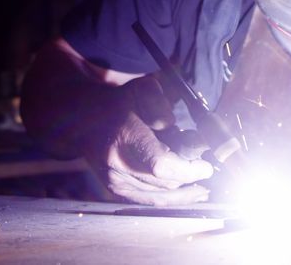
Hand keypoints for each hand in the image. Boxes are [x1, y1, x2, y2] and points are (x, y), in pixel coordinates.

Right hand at [82, 76, 213, 205]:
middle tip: (204, 163)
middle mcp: (117, 162)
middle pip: (166, 182)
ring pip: (161, 194)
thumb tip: (178, 132)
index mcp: (124, 135)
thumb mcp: (142, 90)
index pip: (160, 165)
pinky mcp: (116, 190)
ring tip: (199, 176)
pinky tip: (193, 193)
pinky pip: (151, 201)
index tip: (206, 165)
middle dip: (191, 175)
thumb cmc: (119, 104)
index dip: (188, 170)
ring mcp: (114, 180)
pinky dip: (174, 199)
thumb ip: (163, 107)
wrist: (84, 120)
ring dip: (184, 187)